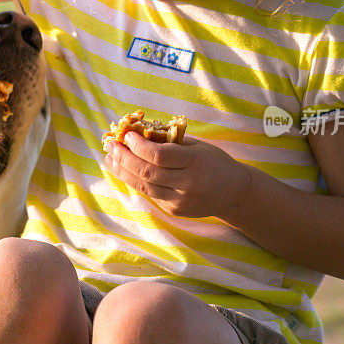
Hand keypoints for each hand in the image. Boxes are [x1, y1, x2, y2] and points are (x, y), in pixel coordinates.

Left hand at [104, 132, 249, 218]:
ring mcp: (180, 200)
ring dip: (122, 171)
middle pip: (147, 172)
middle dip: (124, 158)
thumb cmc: (213, 162)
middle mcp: (188, 184)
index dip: (139, 146)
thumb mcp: (198, 146)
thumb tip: (138, 132)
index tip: (126, 135)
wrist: (234, 193)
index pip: (160, 156)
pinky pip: (149, 193)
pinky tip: (124, 170)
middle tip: (110, 145)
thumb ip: (171, 142)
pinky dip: (134, 180)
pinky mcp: (174, 210)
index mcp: (196, 162)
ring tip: (110, 158)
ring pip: (143, 186)